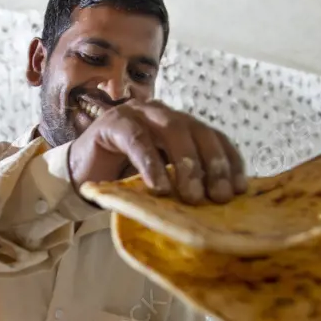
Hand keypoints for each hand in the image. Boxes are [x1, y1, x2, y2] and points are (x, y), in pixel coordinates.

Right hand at [67, 100, 247, 203]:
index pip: (214, 136)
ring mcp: (137, 114)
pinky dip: (151, 164)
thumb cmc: (125, 182)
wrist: (80, 177)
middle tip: (219, 196)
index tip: (240, 188)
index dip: (230, 160)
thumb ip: (187, 184)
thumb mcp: (164, 183)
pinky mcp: (112, 123)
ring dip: (186, 164)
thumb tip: (222, 206)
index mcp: (181, 126)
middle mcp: (163, 114)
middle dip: (212, 164)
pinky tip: (159, 188)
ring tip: (192, 196)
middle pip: (198, 131)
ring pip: (172, 129)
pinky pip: (137, 140)